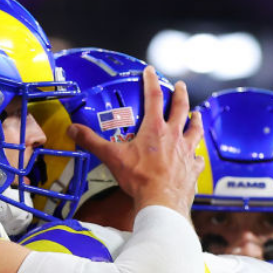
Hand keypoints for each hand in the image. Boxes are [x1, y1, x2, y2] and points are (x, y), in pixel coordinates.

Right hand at [67, 66, 203, 217]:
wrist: (161, 201)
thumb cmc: (139, 179)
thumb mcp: (112, 157)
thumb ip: (92, 142)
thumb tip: (74, 130)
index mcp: (154, 129)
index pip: (153, 97)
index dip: (151, 81)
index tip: (151, 71)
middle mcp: (174, 136)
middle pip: (180, 108)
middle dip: (180, 94)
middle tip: (180, 86)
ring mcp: (186, 151)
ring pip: (195, 130)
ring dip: (196, 120)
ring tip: (197, 114)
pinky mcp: (193, 168)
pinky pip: (198, 158)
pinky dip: (198, 155)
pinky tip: (198, 155)